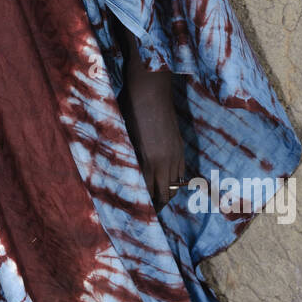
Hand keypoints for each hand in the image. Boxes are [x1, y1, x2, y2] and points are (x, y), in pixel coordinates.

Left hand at [119, 43, 185, 212]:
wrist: (150, 86)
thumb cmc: (129, 107)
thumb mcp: (122, 134)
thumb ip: (125, 157)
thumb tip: (121, 174)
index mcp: (148, 159)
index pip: (146, 192)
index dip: (141, 206)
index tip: (133, 214)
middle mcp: (165, 160)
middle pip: (165, 195)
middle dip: (156, 206)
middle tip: (145, 214)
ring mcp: (176, 153)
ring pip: (175, 185)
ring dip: (166, 195)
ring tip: (155, 203)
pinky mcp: (180, 145)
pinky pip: (181, 172)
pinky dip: (174, 182)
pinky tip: (165, 184)